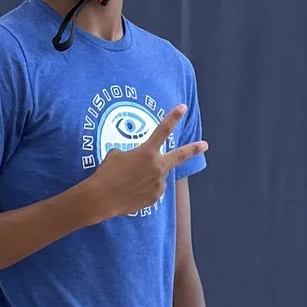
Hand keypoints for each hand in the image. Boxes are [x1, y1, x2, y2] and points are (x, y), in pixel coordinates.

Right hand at [89, 105, 208, 220]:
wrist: (101, 198)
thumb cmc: (106, 173)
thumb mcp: (116, 155)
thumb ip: (131, 154)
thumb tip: (135, 160)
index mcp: (147, 152)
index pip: (163, 130)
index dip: (173, 117)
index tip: (183, 108)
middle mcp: (157, 167)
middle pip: (179, 156)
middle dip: (193, 149)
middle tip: (205, 145)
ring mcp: (158, 184)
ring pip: (158, 176)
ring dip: (149, 175)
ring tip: (131, 182)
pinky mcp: (154, 197)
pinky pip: (153, 189)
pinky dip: (145, 188)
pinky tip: (132, 191)